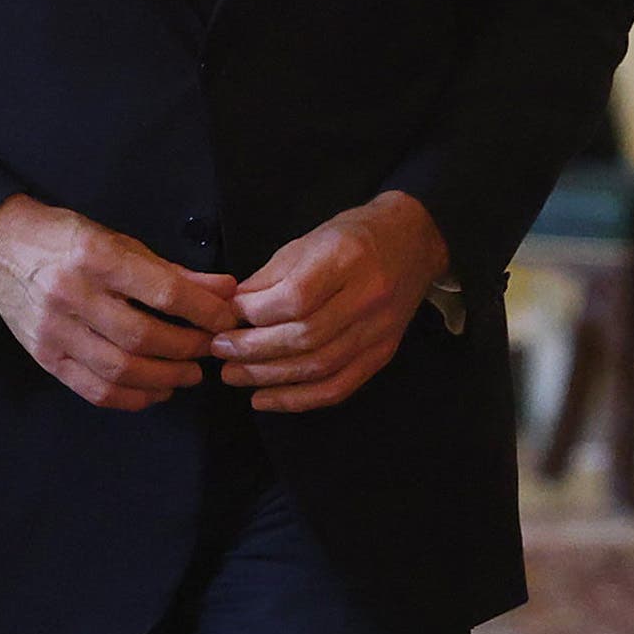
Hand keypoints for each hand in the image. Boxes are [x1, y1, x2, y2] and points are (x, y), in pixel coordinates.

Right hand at [0, 195, 240, 411]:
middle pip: (142, 337)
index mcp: (98, 258)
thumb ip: (174, 271)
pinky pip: (93, 389)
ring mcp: (54, 331)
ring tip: (189, 374)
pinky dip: (131, 398)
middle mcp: (73, 295)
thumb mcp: (121, 242)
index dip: (202, 312)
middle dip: (186, 349)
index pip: (162, 293)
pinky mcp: (44, 357)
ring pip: (118, 370)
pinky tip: (154, 391)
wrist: (0, 248)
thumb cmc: (68, 240)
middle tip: (210, 350)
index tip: (226, 320)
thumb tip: (226, 290)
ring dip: (164, 379)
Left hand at [213, 192, 449, 413]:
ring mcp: (379, 330)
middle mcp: (367, 297)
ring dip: (270, 377)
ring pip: (319, 367)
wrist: (413, 240)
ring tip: (234, 375)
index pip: (296, 298)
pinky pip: (339, 387)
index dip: (256, 313)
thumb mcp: (309, 240)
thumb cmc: (353, 234)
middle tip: (220, 351)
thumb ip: (270, 277)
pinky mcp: (382, 354)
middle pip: (305, 337)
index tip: (229, 315)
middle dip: (255, 349)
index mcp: (346, 258)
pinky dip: (299, 399)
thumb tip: (231, 311)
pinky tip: (266, 398)